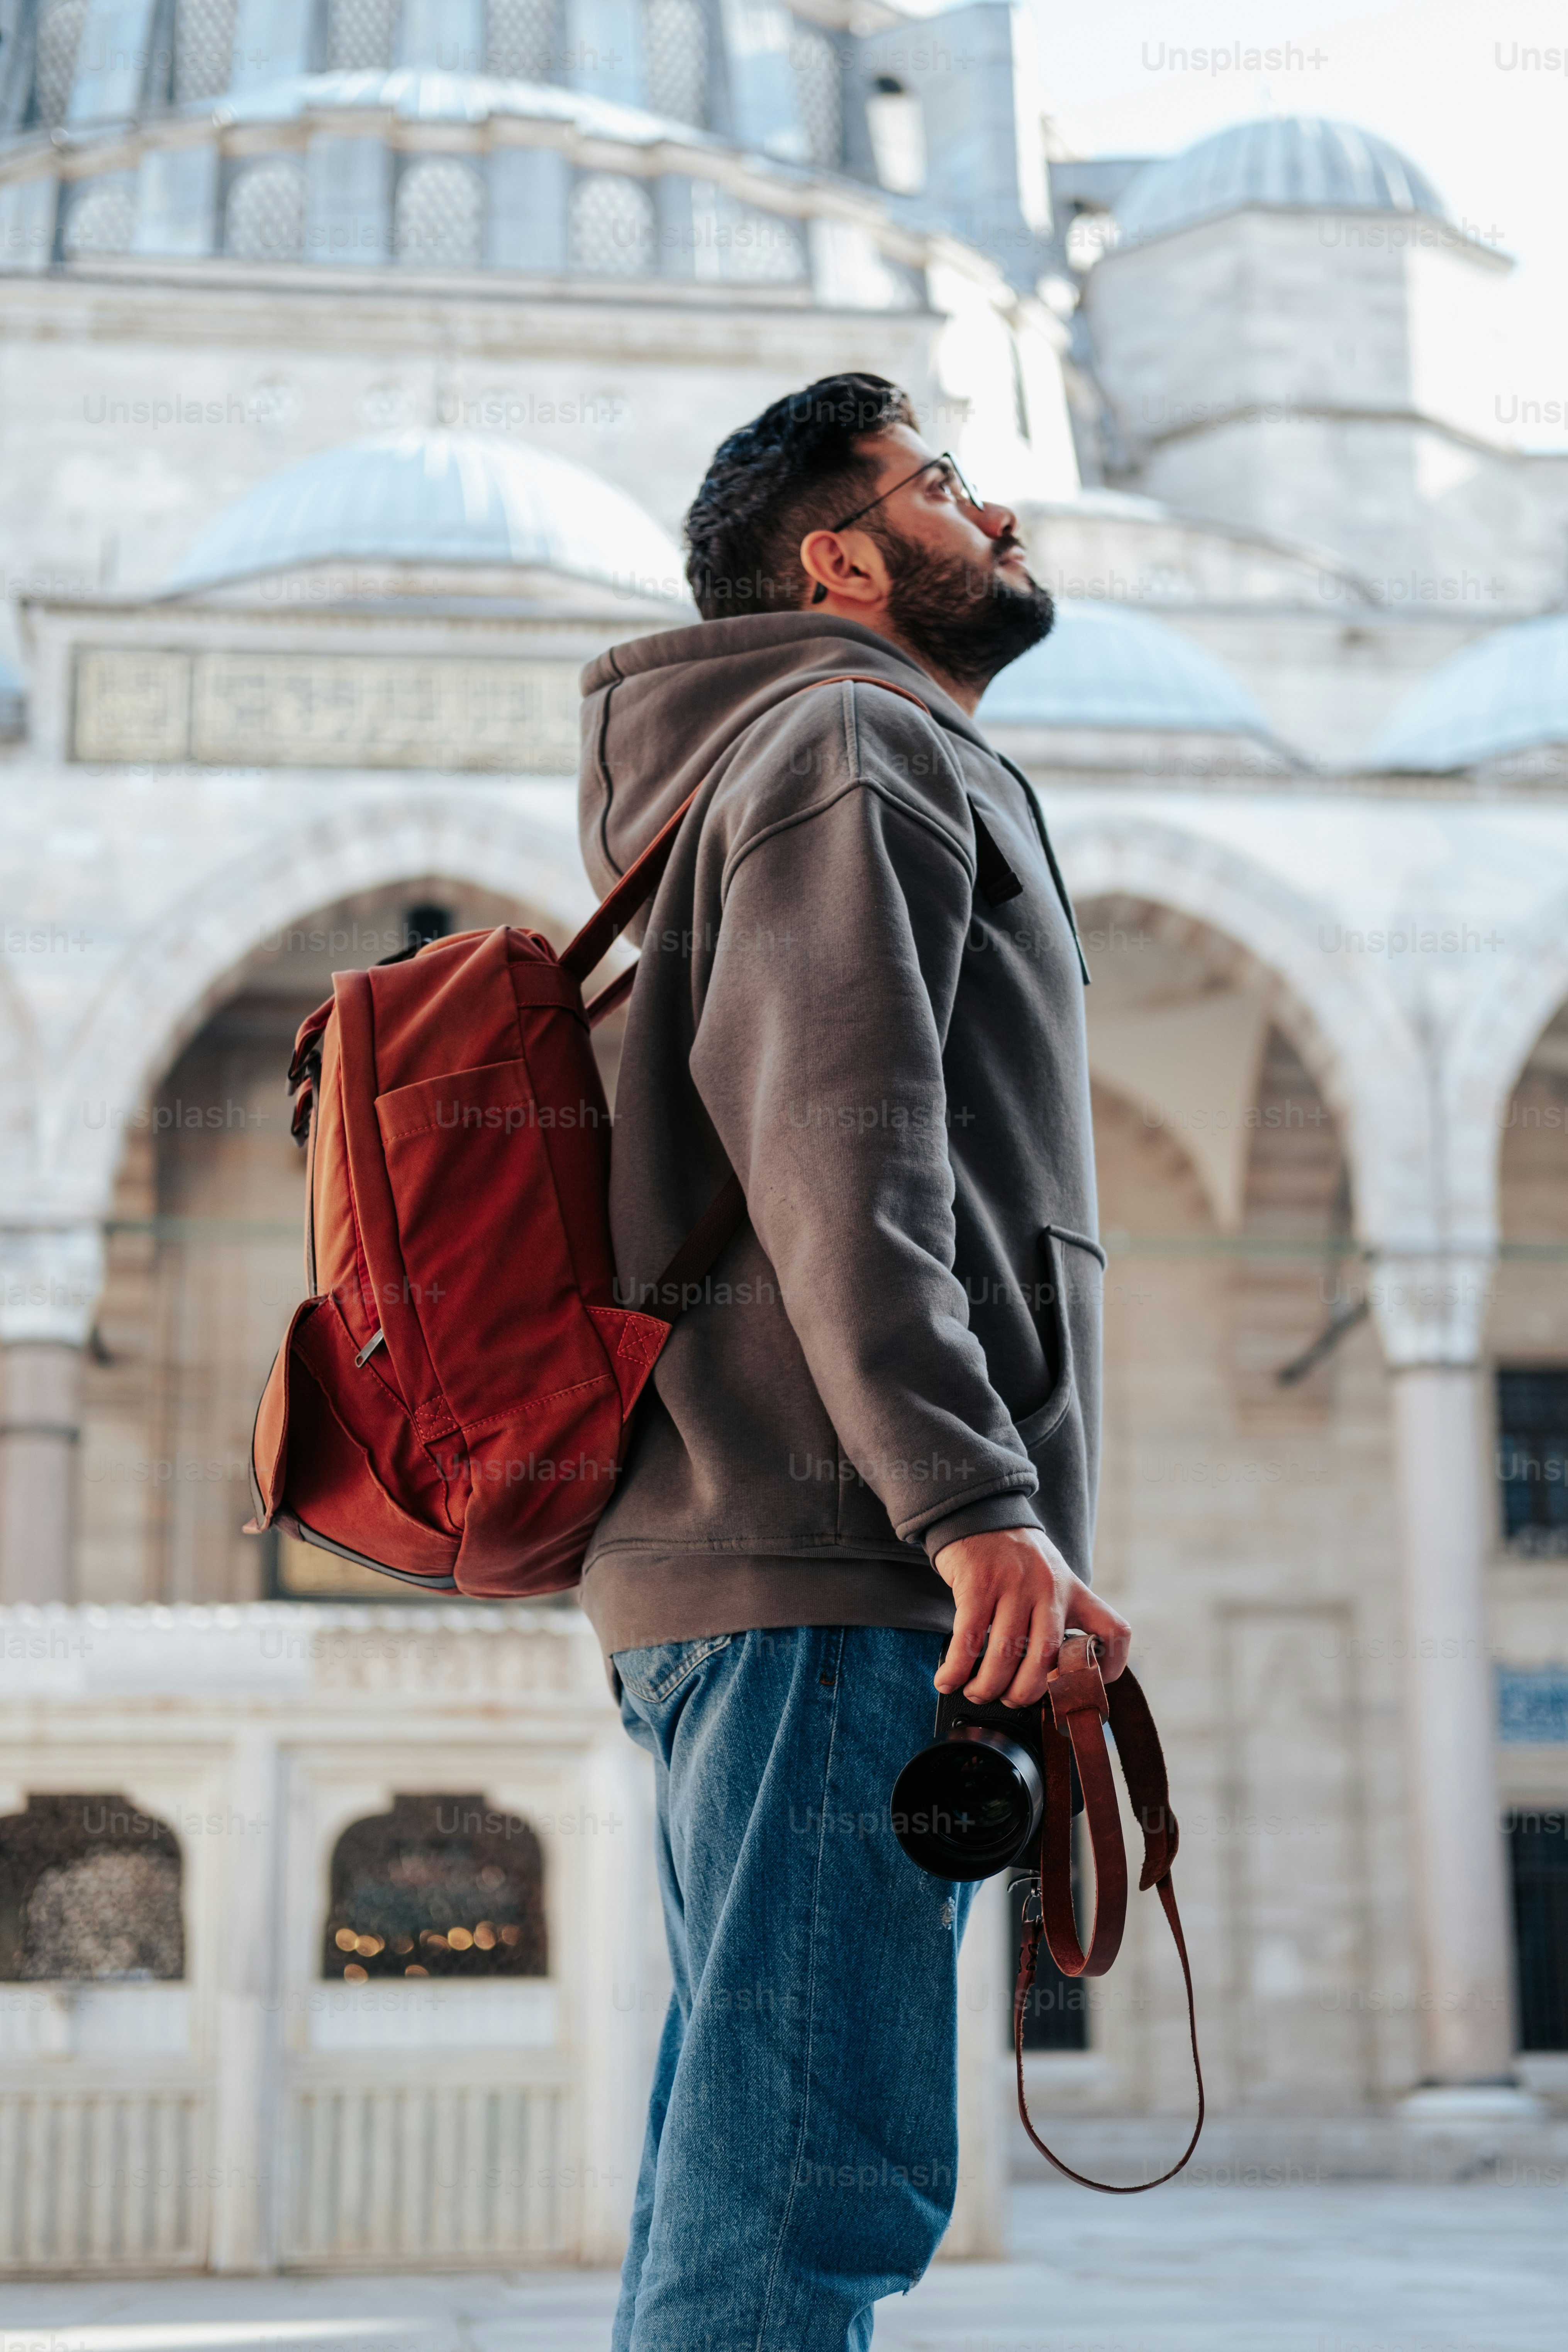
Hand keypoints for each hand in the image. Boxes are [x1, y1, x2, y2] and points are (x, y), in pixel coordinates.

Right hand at [930, 1524, 1129, 1706]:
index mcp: (1073, 1591)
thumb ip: (1056, 1616)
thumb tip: (1047, 1673)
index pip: (1114, 1630)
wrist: (980, 1512)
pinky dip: (956, 1668)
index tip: (1088, 1688)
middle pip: (1046, 1657)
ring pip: (1006, 1653)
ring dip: (987, 1685)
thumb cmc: (1015, 1558)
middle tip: (1009, 1700)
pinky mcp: (979, 1582)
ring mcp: (1014, 1584)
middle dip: (1024, 1692)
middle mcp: (1049, 1588)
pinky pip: (968, 1637)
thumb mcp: (1051, 1579)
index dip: (1111, 1667)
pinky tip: (948, 1679)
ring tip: (976, 1693)